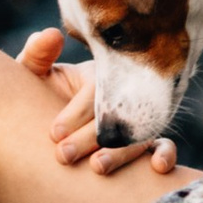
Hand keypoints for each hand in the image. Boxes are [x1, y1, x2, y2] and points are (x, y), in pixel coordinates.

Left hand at [12, 24, 177, 181]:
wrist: (45, 130)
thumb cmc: (41, 97)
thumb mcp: (36, 75)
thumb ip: (36, 55)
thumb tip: (51, 34)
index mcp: (100, 74)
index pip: (96, 90)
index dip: (76, 111)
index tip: (54, 132)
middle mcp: (124, 94)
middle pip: (118, 114)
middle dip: (89, 138)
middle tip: (63, 156)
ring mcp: (139, 119)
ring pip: (141, 133)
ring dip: (122, 152)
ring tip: (97, 168)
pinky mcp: (149, 144)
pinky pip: (165, 147)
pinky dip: (167, 155)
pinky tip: (157, 168)